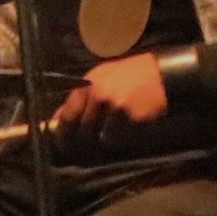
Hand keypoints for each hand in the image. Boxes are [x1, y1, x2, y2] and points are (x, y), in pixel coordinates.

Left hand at [54, 52, 168, 133]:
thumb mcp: (100, 78)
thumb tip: (57, 120)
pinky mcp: (132, 119)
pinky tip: (129, 124)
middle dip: (85, 136)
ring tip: (115, 124)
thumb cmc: (128, 75)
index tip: (62, 141)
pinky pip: (120, 136)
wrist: (160, 74)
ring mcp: (116, 108)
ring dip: (105, 135)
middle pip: (83, 129)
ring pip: (101, 136)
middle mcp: (99, 96)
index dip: (62, 132)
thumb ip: (79, 98)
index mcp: (88, 84)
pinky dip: (122, 135)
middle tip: (89, 138)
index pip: (68, 115)